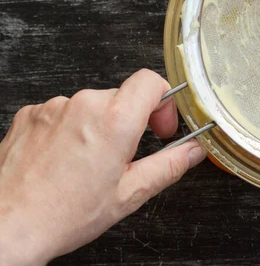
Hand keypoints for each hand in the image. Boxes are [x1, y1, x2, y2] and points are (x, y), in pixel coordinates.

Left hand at [0, 69, 206, 265]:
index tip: (159, 127)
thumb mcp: (129, 194)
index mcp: (114, 121)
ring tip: (86, 165)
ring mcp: (53, 107)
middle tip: (123, 157)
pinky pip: (62, 112)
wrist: (6, 226)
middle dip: (129, 122)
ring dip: (97, 127)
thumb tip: (193, 151)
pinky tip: (62, 160)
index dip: (163, 102)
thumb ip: (170, 165)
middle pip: (122, 97)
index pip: (151, 81)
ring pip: (91, 106)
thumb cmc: (62, 215)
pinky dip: (69, 130)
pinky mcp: (30, 114)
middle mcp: (83, 104)